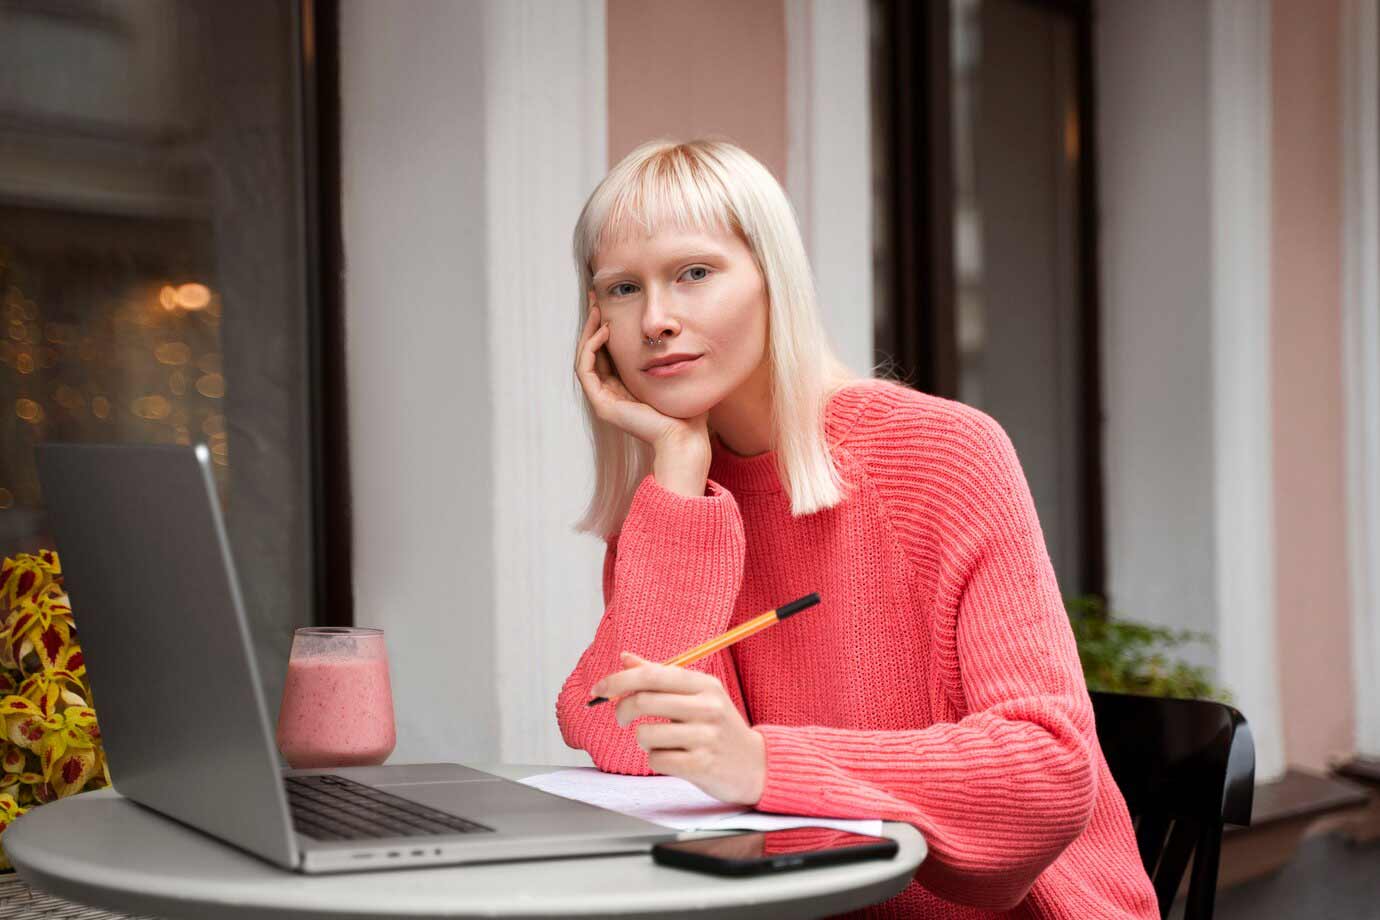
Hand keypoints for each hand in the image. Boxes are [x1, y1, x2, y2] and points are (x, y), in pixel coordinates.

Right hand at [575, 304, 711, 458]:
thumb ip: (668, 356)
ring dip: (589, 331)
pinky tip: (605, 331)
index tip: (607, 304)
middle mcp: (610, 394)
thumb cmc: (685, 410)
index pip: (606, 353)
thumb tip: (676, 329)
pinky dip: (592, 347)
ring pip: (584, 358)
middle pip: (592, 352)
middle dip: (592, 324)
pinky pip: (586, 369)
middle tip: (594, 299)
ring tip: (597, 310)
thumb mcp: (674, 374)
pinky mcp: (602, 405)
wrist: (685, 436)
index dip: (604, 328)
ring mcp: (603, 400)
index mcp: (624, 388)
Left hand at [590, 651, 765, 805]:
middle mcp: (707, 707)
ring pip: (645, 734)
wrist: (756, 765)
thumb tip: (625, 658)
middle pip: (643, 702)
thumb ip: (660, 676)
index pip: (651, 674)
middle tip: (622, 718)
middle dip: (621, 710)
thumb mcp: (698, 695)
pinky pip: (656, 759)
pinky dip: (655, 759)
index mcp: (704, 684)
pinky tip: (673, 758)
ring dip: (643, 740)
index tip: (599, 690)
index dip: (618, 680)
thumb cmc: (719, 727)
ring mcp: (705, 737)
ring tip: (660, 741)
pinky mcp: (701, 765)